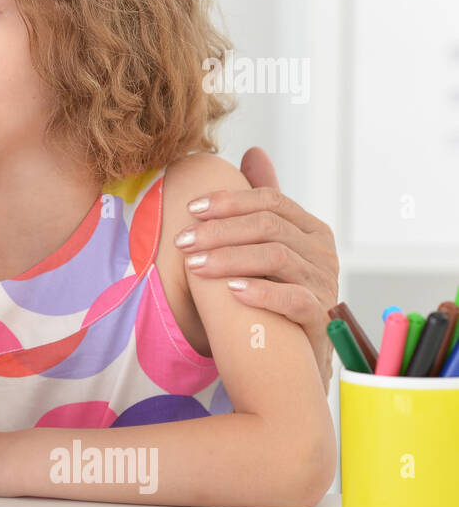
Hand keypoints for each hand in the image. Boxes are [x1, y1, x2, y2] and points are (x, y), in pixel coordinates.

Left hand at [175, 146, 338, 392]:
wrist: (292, 355)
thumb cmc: (275, 292)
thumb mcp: (269, 244)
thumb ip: (263, 202)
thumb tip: (254, 152)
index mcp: (310, 229)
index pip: (271, 200)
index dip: (229, 201)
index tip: (190, 209)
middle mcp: (322, 252)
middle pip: (269, 227)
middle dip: (220, 231)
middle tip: (183, 241)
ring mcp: (324, 284)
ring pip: (277, 259)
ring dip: (230, 259)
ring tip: (194, 267)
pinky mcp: (320, 317)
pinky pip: (294, 300)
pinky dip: (261, 293)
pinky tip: (232, 292)